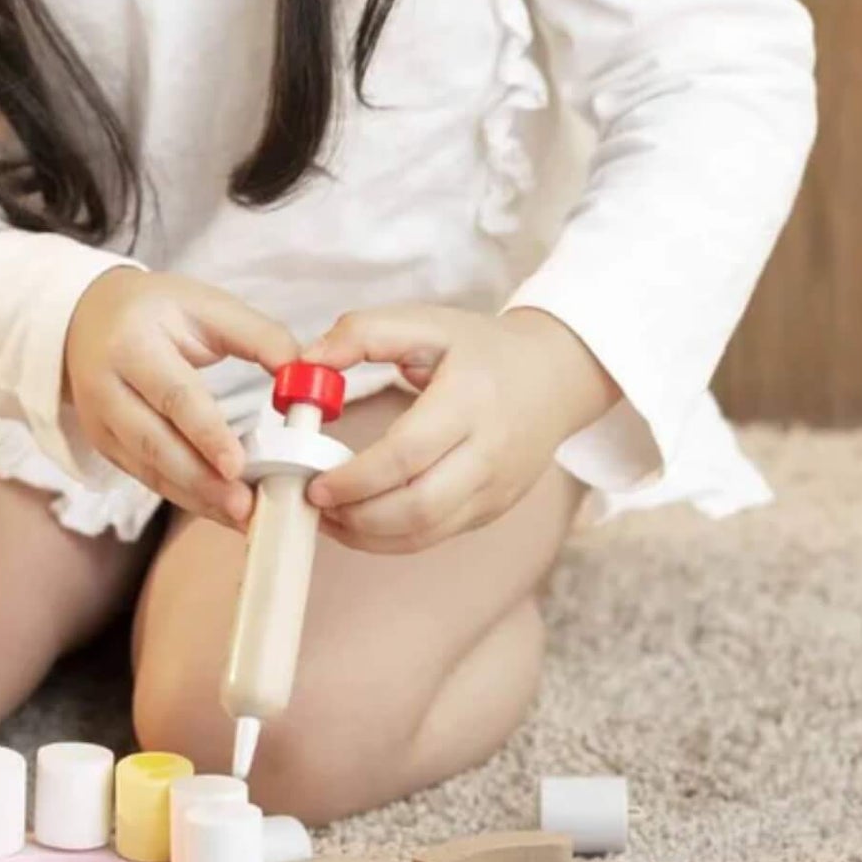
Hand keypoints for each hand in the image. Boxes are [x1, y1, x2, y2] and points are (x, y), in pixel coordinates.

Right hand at [64, 268, 300, 526]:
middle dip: (201, 481)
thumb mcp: (206, 304)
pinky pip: (146, 477)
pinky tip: (219, 508)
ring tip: (241, 515)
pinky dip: (184, 495)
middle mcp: (106, 385)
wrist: (86, 317)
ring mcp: (99, 421)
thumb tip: (305, 376)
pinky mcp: (104, 445)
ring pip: (148, 469)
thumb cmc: (156, 310)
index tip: (239, 466)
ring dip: (196, 497)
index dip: (206, 434)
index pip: (173, 395)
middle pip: (154, 443)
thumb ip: (259, 336)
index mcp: (132, 343)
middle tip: (245, 507)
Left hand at [297, 304, 621, 553]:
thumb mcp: (425, 322)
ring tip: (326, 514)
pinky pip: (436, 537)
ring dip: (368, 535)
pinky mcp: (492, 509)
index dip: (355, 477)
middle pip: (418, 506)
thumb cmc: (480, 348)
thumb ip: (362, 333)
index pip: (407, 454)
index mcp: (470, 401)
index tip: (313, 480)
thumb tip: (307, 362)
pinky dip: (391, 539)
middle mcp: (490, 453)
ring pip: (426, 532)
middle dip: (356, 515)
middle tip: (312, 500)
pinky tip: (356, 521)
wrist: (554, 377)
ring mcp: (496, 489)